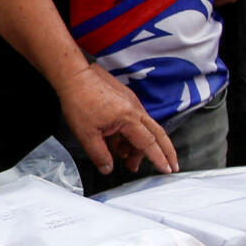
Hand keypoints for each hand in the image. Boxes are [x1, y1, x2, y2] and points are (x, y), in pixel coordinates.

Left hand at [58, 62, 177, 175]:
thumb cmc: (79, 100)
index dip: (158, 159)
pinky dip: (131, 136)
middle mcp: (135, 110)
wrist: (74, 76)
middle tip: (171, 166)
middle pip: (158, 134)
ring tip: (127, 161)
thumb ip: (99, 154)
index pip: (148, 143)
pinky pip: (135, 122)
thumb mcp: (86, 134)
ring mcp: (132, 104)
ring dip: (139, 147)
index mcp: (128, 118)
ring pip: (144, 129)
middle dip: (167, 152)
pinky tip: (119, 144)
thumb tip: (107, 169)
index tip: (167, 169)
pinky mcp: (126, 100)